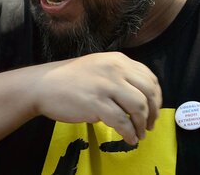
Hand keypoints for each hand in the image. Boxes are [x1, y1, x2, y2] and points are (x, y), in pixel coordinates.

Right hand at [31, 52, 161, 145]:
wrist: (43, 85)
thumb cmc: (70, 79)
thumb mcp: (99, 67)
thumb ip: (120, 76)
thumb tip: (141, 96)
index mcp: (118, 60)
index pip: (149, 77)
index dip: (157, 97)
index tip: (154, 110)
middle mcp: (115, 69)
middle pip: (148, 92)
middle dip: (154, 112)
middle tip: (150, 125)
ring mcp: (106, 86)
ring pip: (139, 107)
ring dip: (143, 125)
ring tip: (139, 134)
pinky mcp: (96, 103)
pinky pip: (122, 121)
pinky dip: (129, 133)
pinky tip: (129, 139)